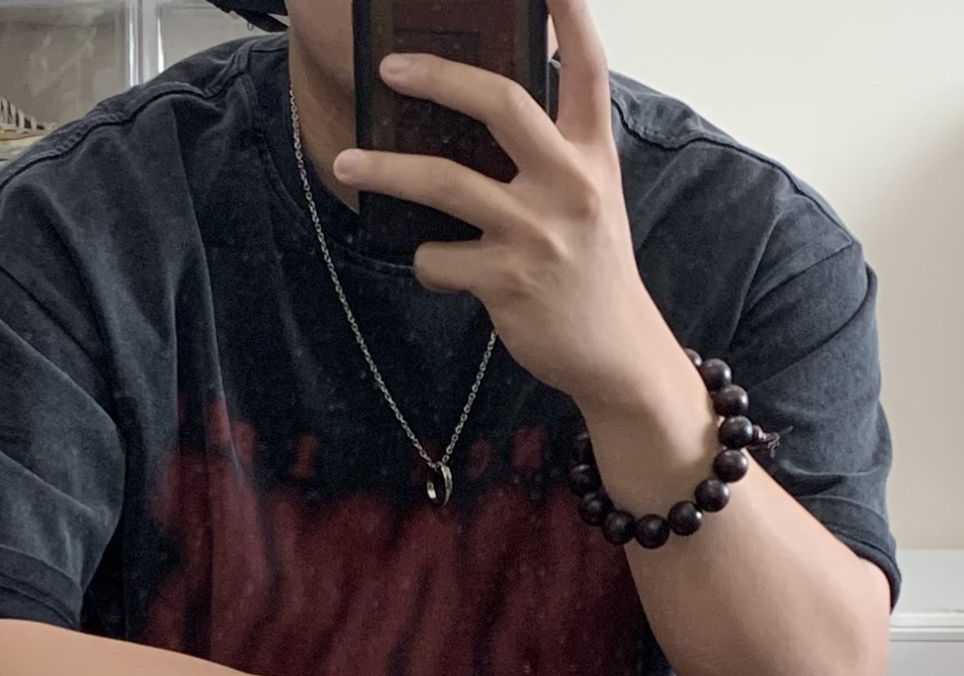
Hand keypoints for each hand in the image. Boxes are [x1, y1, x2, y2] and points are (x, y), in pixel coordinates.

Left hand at [332, 0, 670, 417]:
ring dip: (385, 170)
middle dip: (438, 75)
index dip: (569, 12)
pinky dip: (426, 261)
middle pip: (500, 102)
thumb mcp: (588, 197)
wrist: (616, 354)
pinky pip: (439, 257)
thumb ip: (550, 152)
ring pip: (445, 182)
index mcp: (591, 154)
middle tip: (391, 68)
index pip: (586, 65)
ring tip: (347, 164)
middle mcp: (570, 184)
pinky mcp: (508, 281)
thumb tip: (476, 112)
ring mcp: (538, 233)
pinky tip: (437, 265)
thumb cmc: (591, 268)